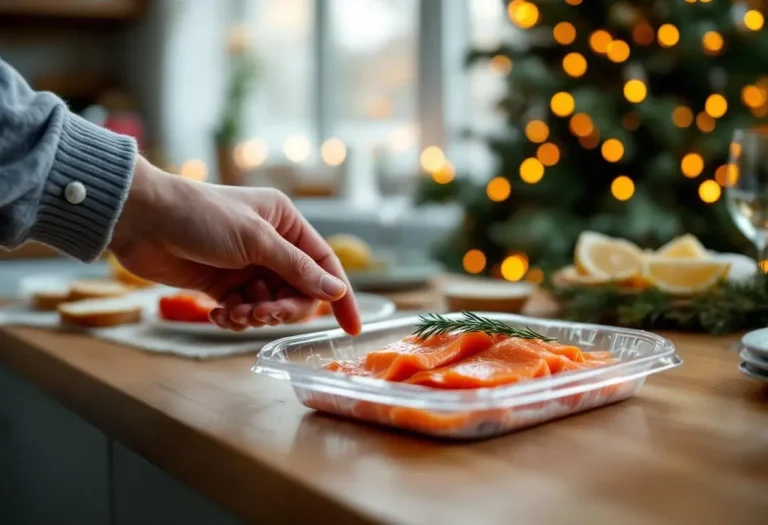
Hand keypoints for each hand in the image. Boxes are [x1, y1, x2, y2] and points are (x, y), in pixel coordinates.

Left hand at [109, 156, 360, 334]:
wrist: (141, 220)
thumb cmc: (200, 217)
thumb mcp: (255, 240)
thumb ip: (296, 268)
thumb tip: (335, 291)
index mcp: (286, 223)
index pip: (324, 265)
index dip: (340, 297)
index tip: (353, 327)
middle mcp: (271, 244)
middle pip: (298, 291)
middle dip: (284, 308)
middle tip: (263, 314)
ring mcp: (246, 266)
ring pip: (270, 304)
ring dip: (256, 315)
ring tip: (234, 313)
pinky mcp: (222, 284)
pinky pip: (244, 310)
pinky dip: (235, 318)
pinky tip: (219, 315)